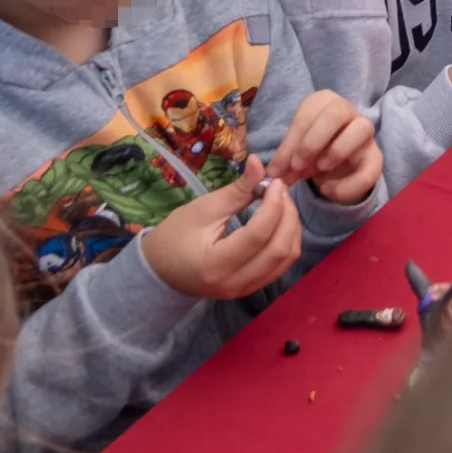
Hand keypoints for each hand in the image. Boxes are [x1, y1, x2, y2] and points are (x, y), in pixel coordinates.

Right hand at [136, 156, 302, 299]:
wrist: (160, 270)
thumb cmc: (175, 236)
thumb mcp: (203, 209)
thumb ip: (237, 190)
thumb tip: (260, 162)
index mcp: (216, 265)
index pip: (258, 235)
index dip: (273, 205)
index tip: (275, 182)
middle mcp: (234, 284)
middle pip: (279, 250)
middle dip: (287, 215)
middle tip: (280, 190)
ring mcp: (245, 290)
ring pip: (286, 260)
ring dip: (291, 228)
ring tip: (280, 203)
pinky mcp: (252, 288)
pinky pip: (281, 265)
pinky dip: (286, 240)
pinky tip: (279, 221)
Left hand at [268, 90, 382, 205]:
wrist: (333, 167)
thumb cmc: (310, 150)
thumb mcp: (293, 153)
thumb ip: (283, 161)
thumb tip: (272, 174)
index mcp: (322, 102)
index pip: (306, 115)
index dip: (291, 142)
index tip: (278, 168)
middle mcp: (347, 110)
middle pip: (335, 113)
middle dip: (312, 142)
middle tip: (297, 167)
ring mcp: (365, 130)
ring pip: (361, 129)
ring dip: (336, 152)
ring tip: (319, 171)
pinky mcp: (376, 156)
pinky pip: (370, 168)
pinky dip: (348, 185)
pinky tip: (329, 191)